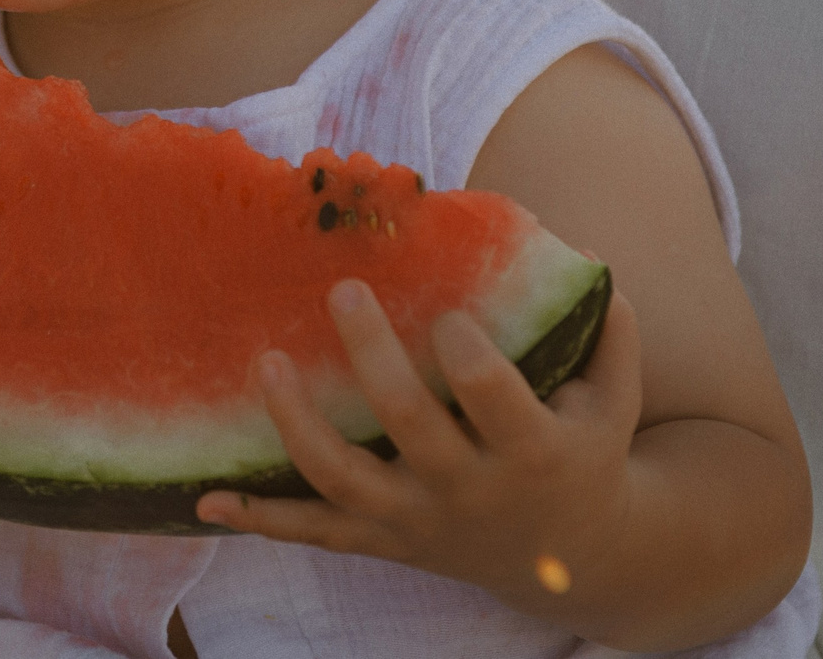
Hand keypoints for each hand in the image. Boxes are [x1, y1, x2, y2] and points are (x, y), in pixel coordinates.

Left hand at [199, 280, 642, 611]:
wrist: (570, 560)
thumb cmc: (584, 452)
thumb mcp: (614, 399)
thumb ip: (612, 332)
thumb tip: (587, 261)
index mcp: (530, 450)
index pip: (489, 393)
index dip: (464, 349)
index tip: (447, 311)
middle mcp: (467, 489)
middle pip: (408, 420)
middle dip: (372, 353)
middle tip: (342, 290)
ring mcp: (416, 519)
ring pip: (343, 476)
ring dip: (297, 423)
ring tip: (267, 361)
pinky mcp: (381, 539)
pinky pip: (313, 532)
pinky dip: (259, 520)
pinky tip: (209, 499)